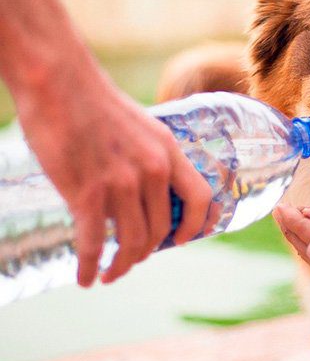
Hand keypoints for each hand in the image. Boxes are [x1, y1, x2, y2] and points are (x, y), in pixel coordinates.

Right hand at [15, 68, 213, 286]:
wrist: (59, 83)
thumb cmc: (95, 103)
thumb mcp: (142, 127)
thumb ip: (150, 157)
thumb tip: (147, 191)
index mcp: (168, 151)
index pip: (200, 197)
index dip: (196, 225)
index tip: (182, 241)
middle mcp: (152, 170)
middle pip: (161, 229)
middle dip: (147, 252)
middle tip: (131, 259)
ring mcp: (121, 183)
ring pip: (131, 242)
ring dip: (121, 265)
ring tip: (110, 273)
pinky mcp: (87, 193)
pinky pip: (94, 244)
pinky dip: (90, 267)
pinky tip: (85, 278)